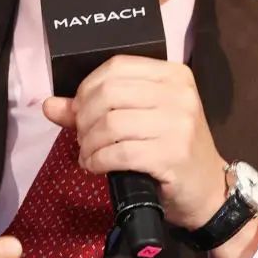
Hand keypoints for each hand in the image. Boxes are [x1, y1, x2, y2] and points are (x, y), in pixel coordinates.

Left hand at [41, 55, 229, 230]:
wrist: (208, 190)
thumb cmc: (172, 150)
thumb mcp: (141, 120)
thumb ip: (95, 108)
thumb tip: (49, 105)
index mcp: (173, 75)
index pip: (116, 67)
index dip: (87, 88)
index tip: (80, 111)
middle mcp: (178, 94)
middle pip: (109, 94)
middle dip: (84, 118)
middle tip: (82, 137)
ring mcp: (177, 124)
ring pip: (110, 124)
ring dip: (88, 143)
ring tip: (88, 154)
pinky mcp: (171, 154)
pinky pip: (118, 153)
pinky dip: (97, 161)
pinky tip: (95, 166)